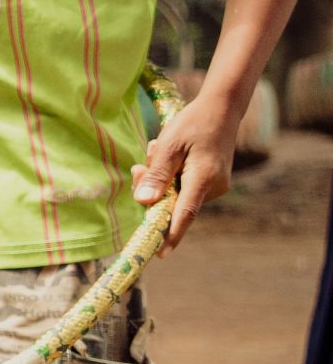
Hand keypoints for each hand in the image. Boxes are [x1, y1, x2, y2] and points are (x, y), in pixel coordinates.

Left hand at [134, 89, 241, 249]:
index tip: (159, 254)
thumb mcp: (168, 146)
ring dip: (160, 178)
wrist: (222, 109)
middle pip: (172, 204)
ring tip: (161, 150)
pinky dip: (170, 175)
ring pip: (175, 195)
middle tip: (141, 165)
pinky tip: (169, 154)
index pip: (184, 215)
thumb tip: (144, 203)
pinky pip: (182, 187)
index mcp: (203, 179)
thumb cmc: (194, 123)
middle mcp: (213, 188)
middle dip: (151, 190)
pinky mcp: (211, 182)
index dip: (170, 235)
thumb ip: (156, 176)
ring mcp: (215, 186)